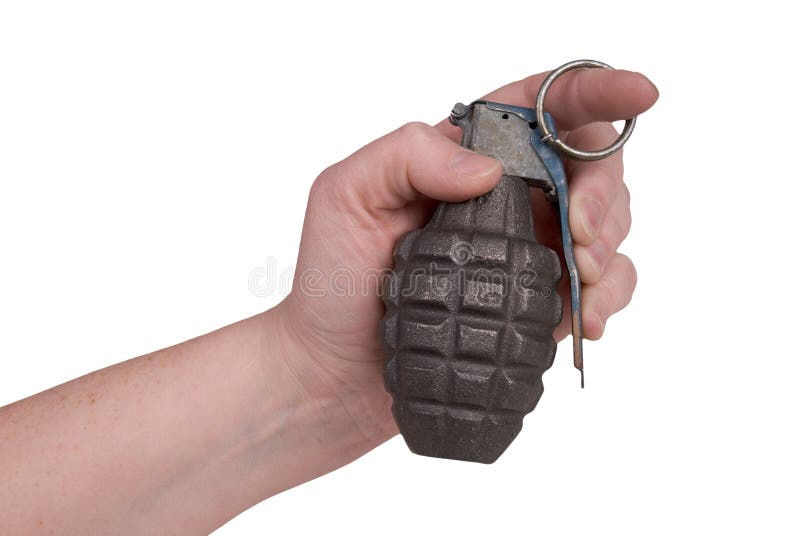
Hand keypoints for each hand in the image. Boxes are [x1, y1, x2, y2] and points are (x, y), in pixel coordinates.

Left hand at [275, 69, 658, 446]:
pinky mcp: (539, 300)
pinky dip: (611, 294)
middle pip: (590, 163)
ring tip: (581, 279)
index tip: (641, 93)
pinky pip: (604, 283)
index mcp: (463, 155)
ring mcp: (528, 249)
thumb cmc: (331, 282)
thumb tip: (492, 166)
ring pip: (608, 222)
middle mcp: (505, 196)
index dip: (596, 90)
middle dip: (604, 192)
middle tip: (579, 236)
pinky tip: (587, 317)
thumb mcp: (344, 197)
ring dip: (611, 244)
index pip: (541, 105)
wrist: (338, 372)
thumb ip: (407, 155)